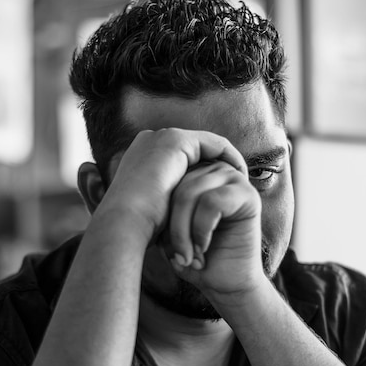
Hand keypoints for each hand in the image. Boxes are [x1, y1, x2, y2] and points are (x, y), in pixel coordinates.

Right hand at [99, 128, 247, 242]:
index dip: (202, 171)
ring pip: (206, 144)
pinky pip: (214, 144)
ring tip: (241, 179)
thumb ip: (168, 201)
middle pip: (194, 149)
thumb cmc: (136, 227)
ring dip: (226, 160)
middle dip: (215, 163)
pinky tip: (240, 175)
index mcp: (141, 157)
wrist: (124, 223)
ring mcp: (162, 137)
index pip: (180, 158)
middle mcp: (150, 142)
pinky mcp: (176, 140)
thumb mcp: (155, 211)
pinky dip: (230, 157)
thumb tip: (181, 212)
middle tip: (235, 182)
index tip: (217, 189)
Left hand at [166, 160, 263, 296]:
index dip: (162, 215)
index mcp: (195, 173)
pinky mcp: (248, 194)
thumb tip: (141, 195)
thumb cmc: (193, 256)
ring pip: (190, 193)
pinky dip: (201, 229)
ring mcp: (233, 179)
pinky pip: (211, 202)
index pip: (166, 181)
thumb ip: (159, 208)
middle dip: (173, 227)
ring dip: (185, 231)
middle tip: (179, 256)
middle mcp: (214, 169)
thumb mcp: (167, 230)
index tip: (169, 247)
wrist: (226, 284)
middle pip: (177, 187)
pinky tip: (203, 247)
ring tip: (190, 256)